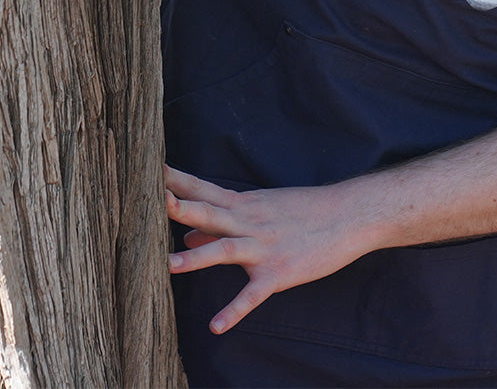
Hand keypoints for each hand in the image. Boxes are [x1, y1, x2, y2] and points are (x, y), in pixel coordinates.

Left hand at [165, 166, 372, 333]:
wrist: (348, 216)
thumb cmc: (303, 211)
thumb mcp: (263, 210)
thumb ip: (222, 223)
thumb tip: (187, 234)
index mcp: (244, 205)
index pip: (203, 189)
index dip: (176, 181)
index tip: (148, 169)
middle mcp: (250, 222)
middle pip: (209, 212)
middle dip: (180, 207)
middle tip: (151, 200)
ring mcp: (264, 248)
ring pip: (226, 251)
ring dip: (197, 258)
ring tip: (169, 264)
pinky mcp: (278, 274)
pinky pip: (252, 294)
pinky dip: (234, 311)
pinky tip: (216, 326)